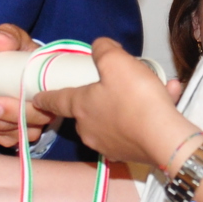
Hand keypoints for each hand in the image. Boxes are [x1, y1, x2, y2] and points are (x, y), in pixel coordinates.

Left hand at [0, 23, 50, 146]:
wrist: (33, 71)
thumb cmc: (28, 56)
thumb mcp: (22, 41)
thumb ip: (10, 35)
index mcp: (49, 99)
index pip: (29, 113)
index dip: (6, 109)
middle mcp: (39, 121)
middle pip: (3, 124)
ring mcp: (23, 131)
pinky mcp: (9, 136)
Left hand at [30, 38, 189, 168]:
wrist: (165, 139)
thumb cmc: (136, 97)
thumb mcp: (117, 62)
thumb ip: (104, 50)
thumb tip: (100, 46)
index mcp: (81, 107)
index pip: (57, 100)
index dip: (47, 96)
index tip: (37, 98)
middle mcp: (89, 129)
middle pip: (88, 110)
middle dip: (100, 96)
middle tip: (118, 82)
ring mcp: (108, 145)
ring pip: (115, 117)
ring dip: (130, 103)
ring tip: (152, 89)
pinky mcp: (128, 155)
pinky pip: (134, 128)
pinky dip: (146, 115)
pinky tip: (166, 100)